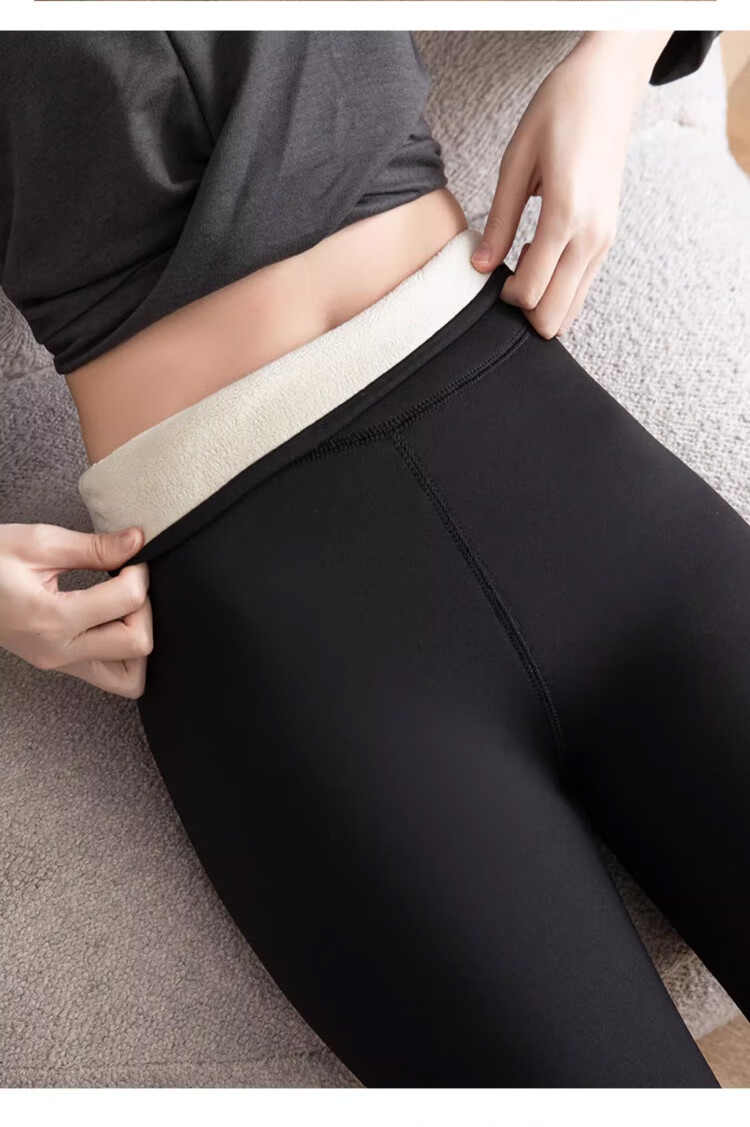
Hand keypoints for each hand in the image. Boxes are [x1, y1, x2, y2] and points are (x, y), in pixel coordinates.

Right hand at [0, 522, 151, 698]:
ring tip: (121, 607)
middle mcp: (59, 650)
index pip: (128, 602)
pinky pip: (111, 675)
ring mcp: (59, 663)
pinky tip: (112, 620)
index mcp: (52, 617)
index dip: (140, 574)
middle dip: (145, 609)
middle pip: (138, 646)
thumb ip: (94, 547)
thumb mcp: (39, 543)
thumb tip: (137, 541)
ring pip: (131, 678)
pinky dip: (124, 652)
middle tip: (126, 584)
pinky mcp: (60, 665)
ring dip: (138, 640)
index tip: (130, 558)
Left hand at [471, 31, 671, 337]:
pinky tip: (541, 252)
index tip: (490, 276)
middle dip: (524, 311)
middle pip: (554, 315)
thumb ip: (499, 220)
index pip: (532, 291)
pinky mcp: (608, 237)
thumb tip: (479, 267)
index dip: (505, 297)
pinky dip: (558, 286)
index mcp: (566, 215)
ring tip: (524, 260)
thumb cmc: (559, 112)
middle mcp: (592, 236)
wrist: (607, 86)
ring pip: (571, 308)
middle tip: (505, 277)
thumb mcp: (516, 162)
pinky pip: (582, 286)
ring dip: (542, 300)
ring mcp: (605, 240)